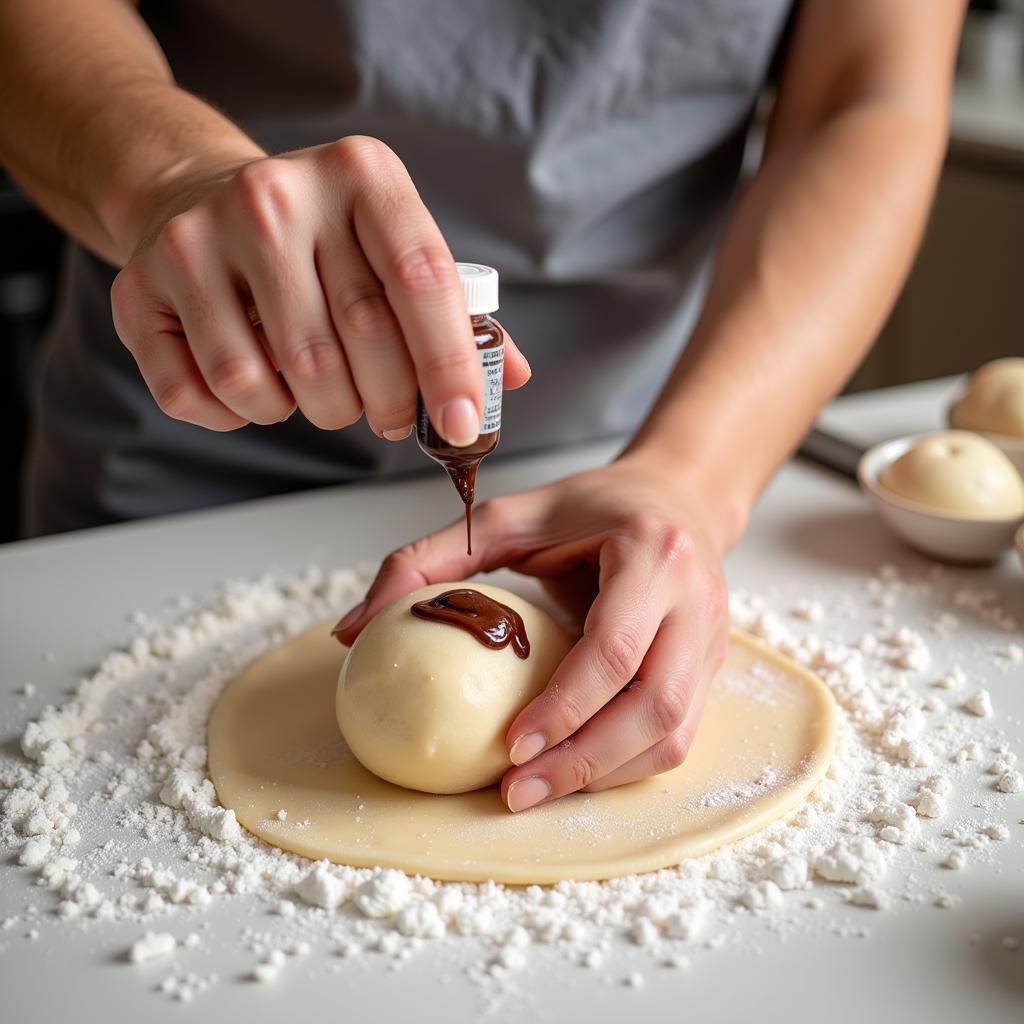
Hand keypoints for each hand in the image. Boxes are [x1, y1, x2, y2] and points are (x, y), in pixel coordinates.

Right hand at [110, 137, 529, 438]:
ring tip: (323, 390)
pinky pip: (209, 395)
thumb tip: (508, 376)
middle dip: (389, 403)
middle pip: (357, 340)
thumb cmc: (318, 240)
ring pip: (284, 379)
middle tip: (394, 416)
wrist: (197, 196)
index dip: (449, 365)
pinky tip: (262, 386)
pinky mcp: (142, 285)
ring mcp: (203, 237)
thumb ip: (455, 311)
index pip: (422, 281)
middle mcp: (279, 195)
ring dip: (318, 410)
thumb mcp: (393, 247)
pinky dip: (246, 415)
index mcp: (361, 175)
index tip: (461, 425)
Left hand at [333, 454, 730, 810]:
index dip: (565, 705)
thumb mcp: (509, 516)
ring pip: (673, 733)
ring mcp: (711, 641)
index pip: (615, 646)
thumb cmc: (592, 507)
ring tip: (538, 791)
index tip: (510, 745)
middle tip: (515, 790)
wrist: (678, 499)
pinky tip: (574, 771)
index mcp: (653, 553)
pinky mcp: (711, 669)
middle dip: (583, 760)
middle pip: (654, 705)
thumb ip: (430, 560)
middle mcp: (695, 602)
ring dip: (604, 774)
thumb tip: (353, 628)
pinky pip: (677, 736)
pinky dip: (624, 765)